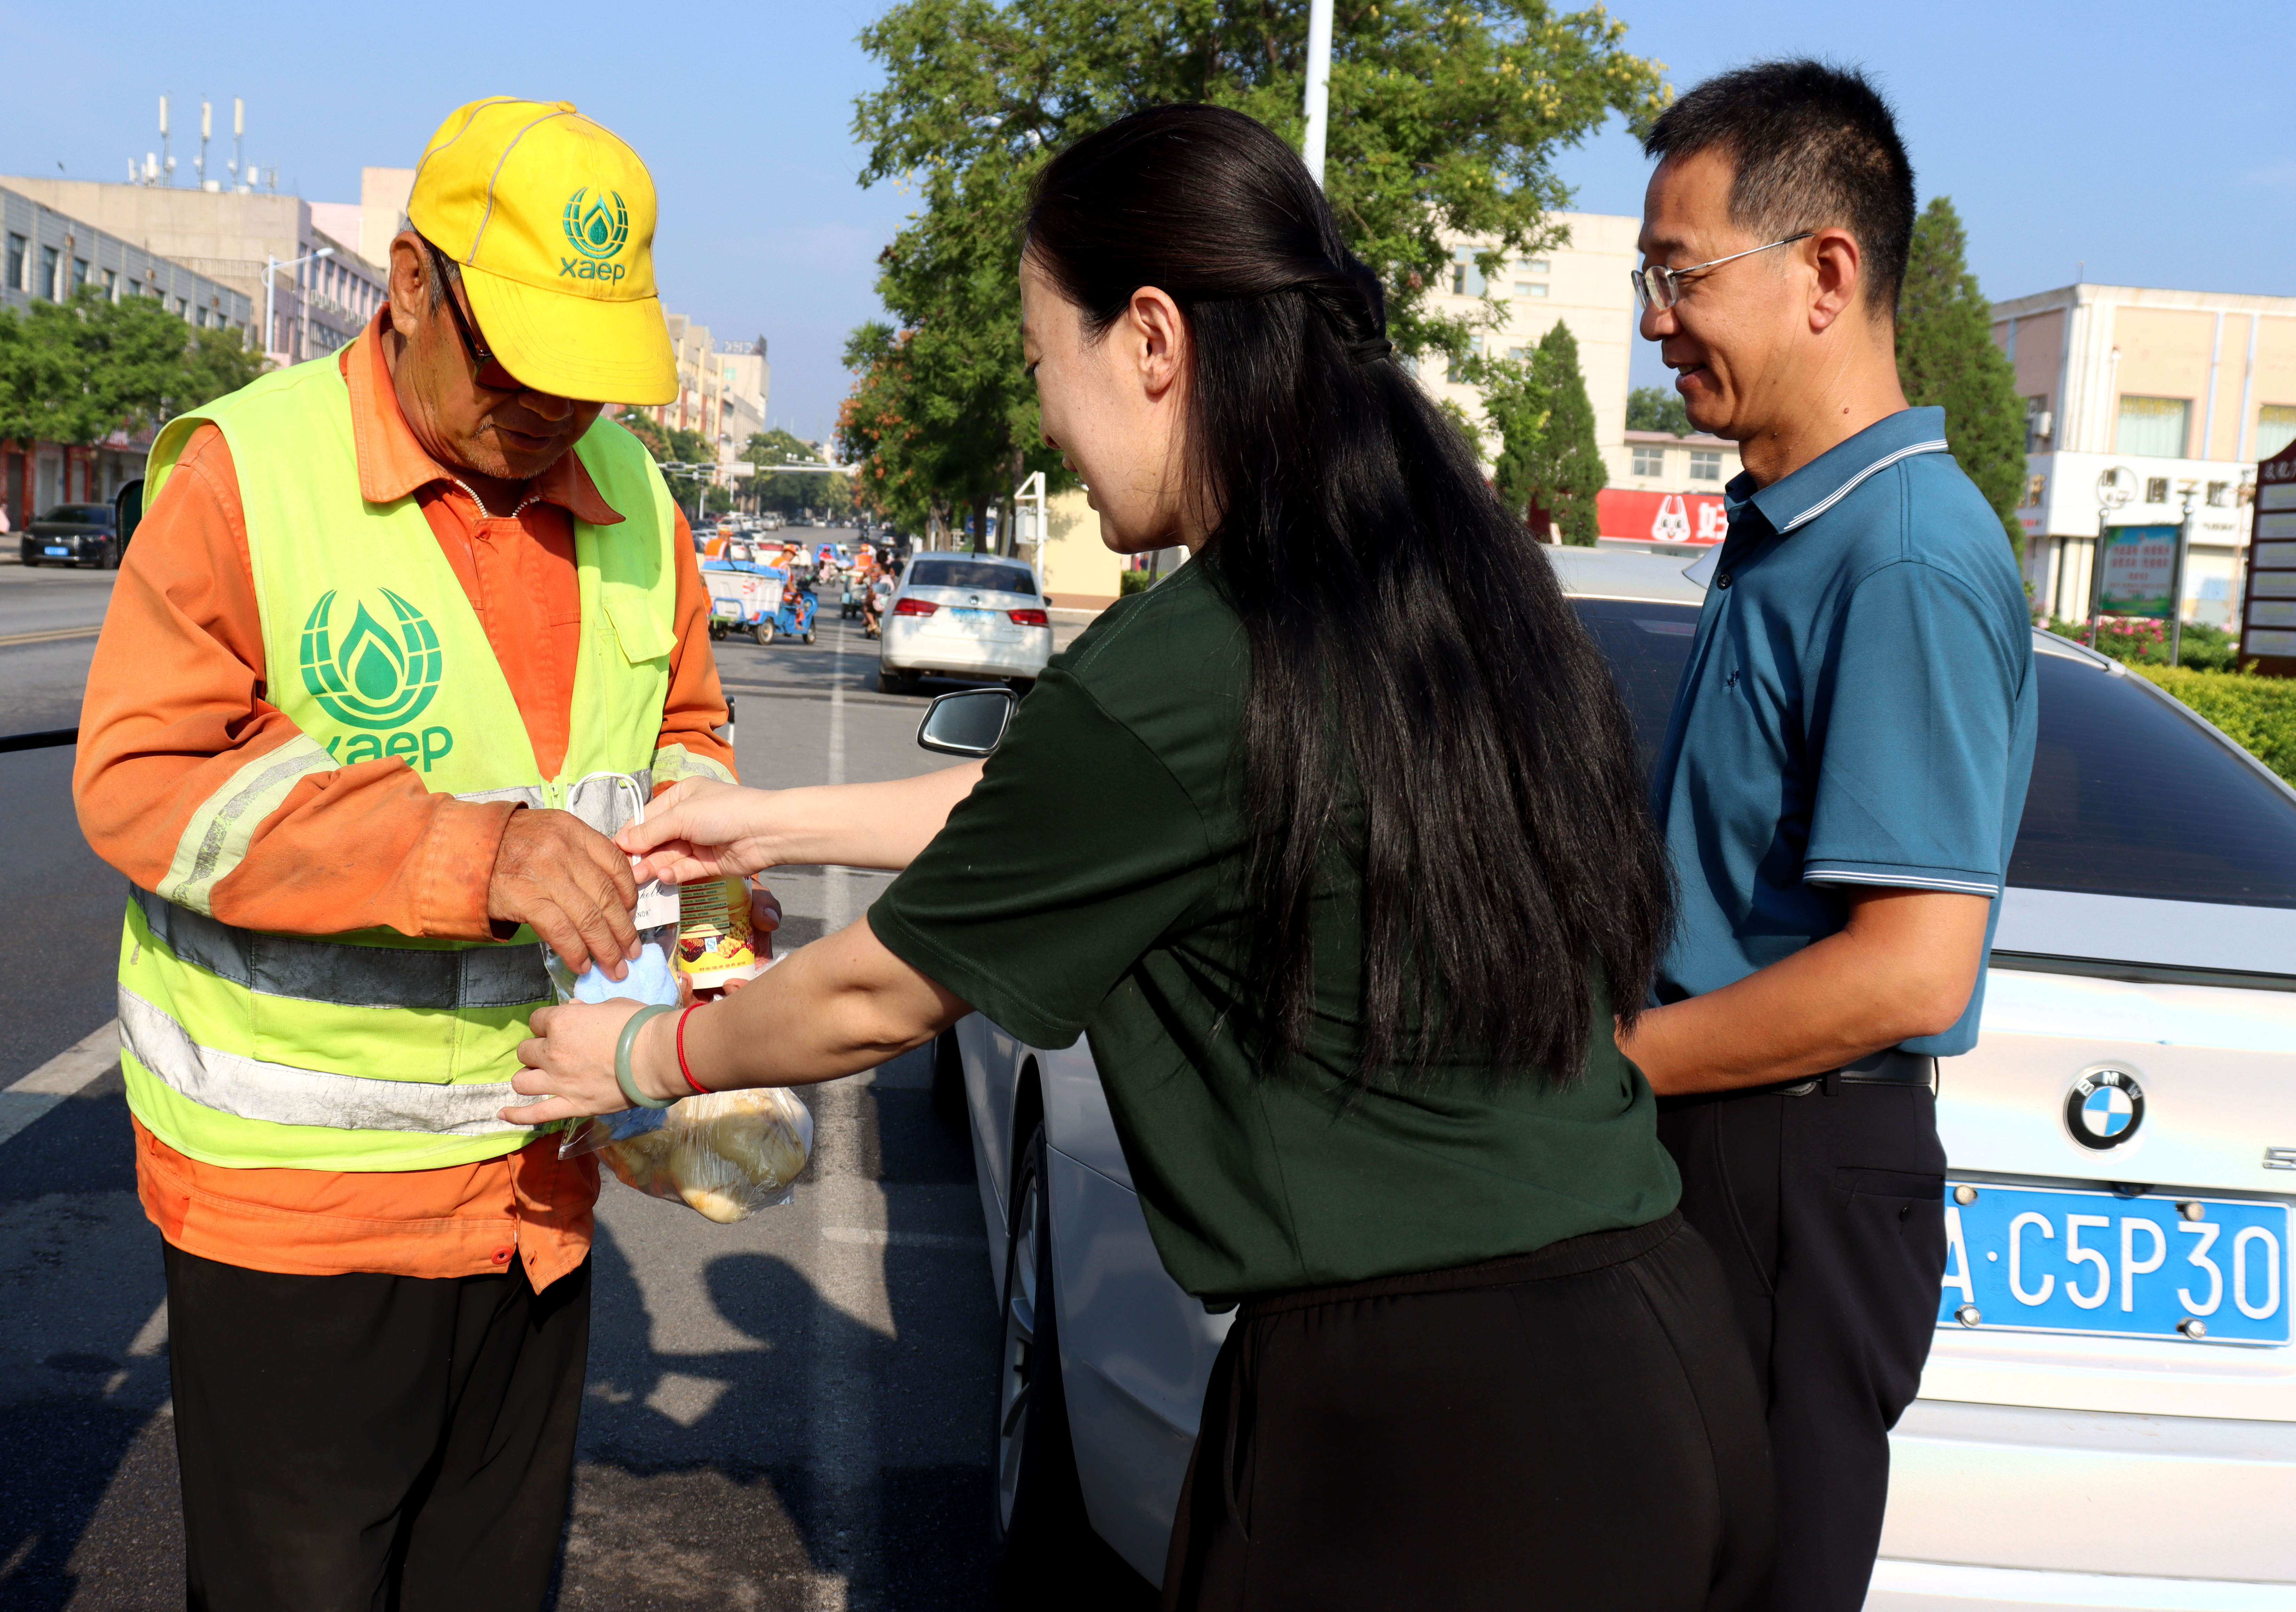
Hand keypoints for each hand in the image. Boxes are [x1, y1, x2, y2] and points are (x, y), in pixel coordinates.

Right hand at [488, 807, 639, 977]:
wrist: (459, 850)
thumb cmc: (508, 845)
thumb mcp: (548, 833)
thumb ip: (580, 853)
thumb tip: (611, 891)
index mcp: (573, 830)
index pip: (616, 864)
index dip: (630, 894)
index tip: (632, 914)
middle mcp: (562, 850)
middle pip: (606, 897)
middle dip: (624, 931)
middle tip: (632, 953)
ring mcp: (544, 874)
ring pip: (588, 918)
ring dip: (605, 948)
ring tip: (615, 968)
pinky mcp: (525, 898)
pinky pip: (561, 930)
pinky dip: (576, 951)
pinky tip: (582, 965)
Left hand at [506, 999, 678, 1124]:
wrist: (657, 1057)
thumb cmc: (639, 1025)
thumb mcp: (612, 1006)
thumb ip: (587, 1009)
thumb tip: (575, 1007)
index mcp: (561, 1022)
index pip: (537, 1020)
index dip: (547, 1023)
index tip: (559, 1026)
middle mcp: (552, 1052)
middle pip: (525, 1051)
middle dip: (537, 1050)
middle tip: (555, 1052)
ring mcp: (559, 1081)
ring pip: (521, 1081)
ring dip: (528, 1076)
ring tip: (539, 1076)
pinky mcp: (571, 1105)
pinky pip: (534, 1114)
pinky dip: (516, 1116)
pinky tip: (503, 1114)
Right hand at [617, 778, 785, 884]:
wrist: (766, 831)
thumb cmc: (723, 811)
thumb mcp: (681, 815)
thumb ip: (651, 831)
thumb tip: (622, 842)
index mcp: (680, 797)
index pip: (647, 817)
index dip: (630, 834)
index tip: (613, 851)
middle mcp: (687, 819)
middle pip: (656, 840)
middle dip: (640, 855)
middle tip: (625, 872)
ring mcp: (698, 842)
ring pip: (668, 857)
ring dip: (653, 867)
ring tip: (639, 878)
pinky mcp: (708, 864)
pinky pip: (684, 870)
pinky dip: (673, 873)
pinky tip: (665, 876)